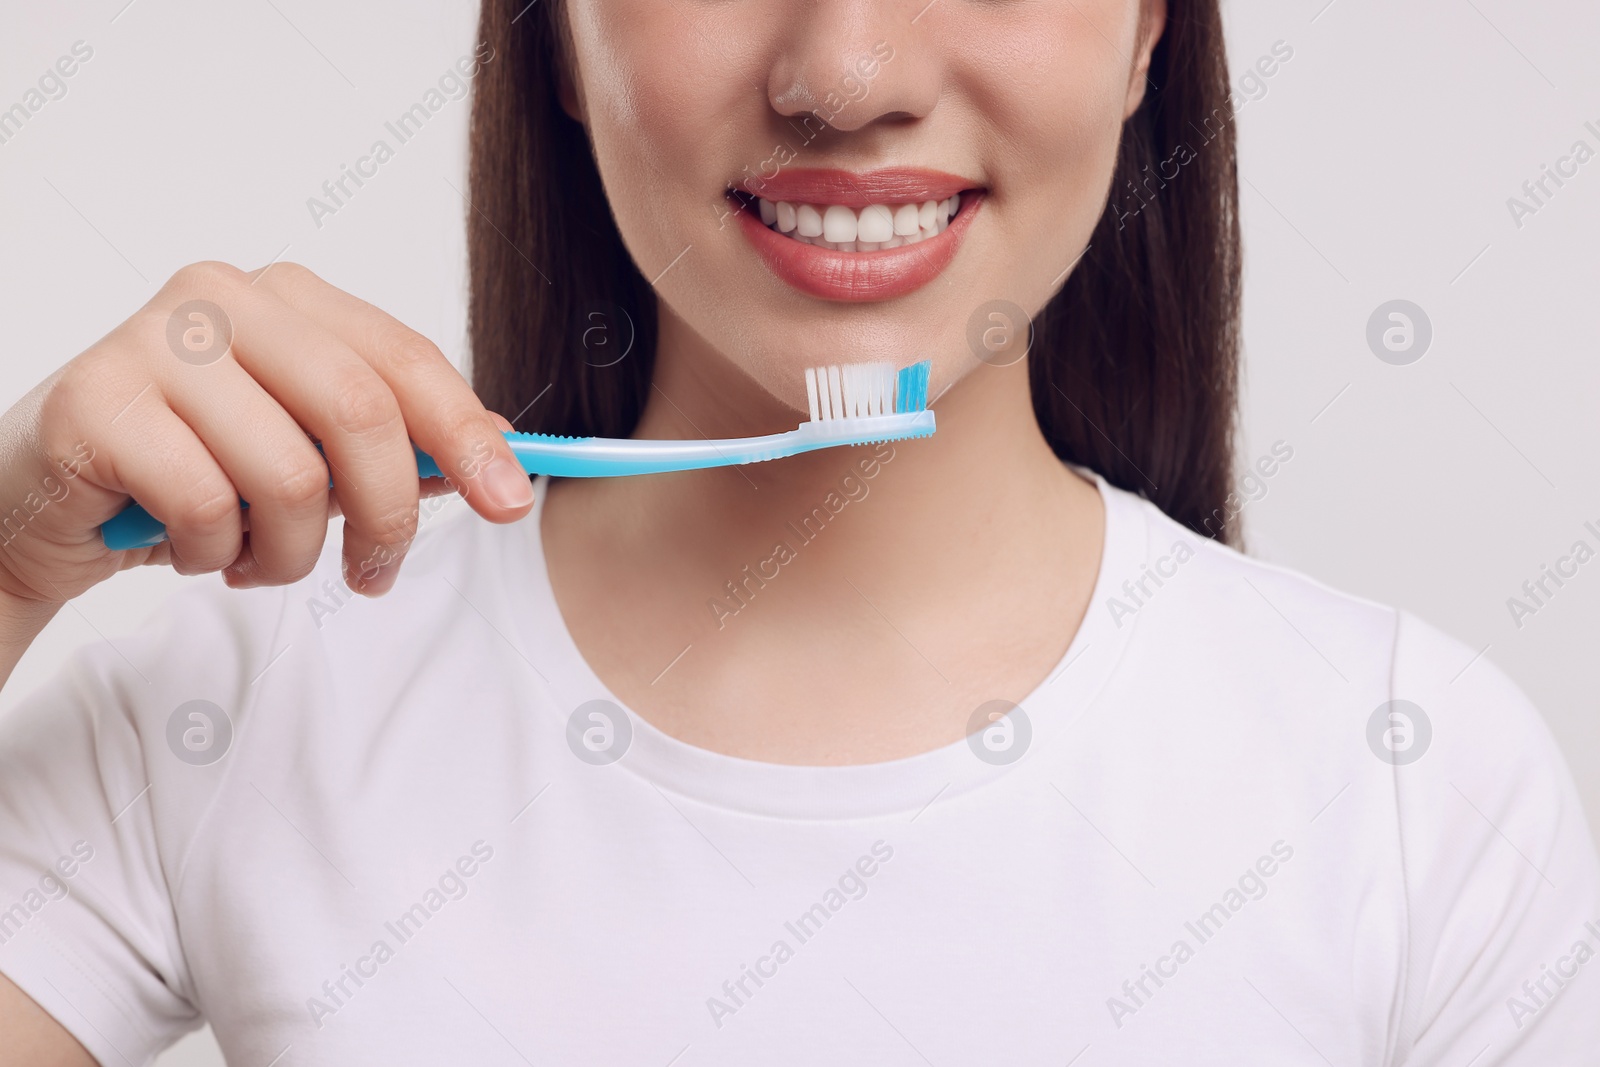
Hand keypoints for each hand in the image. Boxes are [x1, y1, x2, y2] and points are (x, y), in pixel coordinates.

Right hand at [0, 260, 533, 614]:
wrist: (44, 505)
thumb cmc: (189, 473)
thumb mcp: (308, 458)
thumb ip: (398, 444)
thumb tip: (504, 446)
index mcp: (290, 299)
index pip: (406, 360)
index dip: (469, 435)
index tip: (512, 504)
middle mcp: (224, 297)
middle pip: (361, 413)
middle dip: (385, 516)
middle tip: (373, 576)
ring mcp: (155, 339)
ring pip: (289, 475)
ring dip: (287, 553)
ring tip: (252, 559)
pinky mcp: (97, 398)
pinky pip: (208, 505)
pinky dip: (215, 555)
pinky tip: (188, 546)